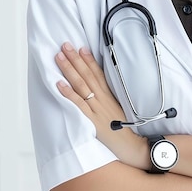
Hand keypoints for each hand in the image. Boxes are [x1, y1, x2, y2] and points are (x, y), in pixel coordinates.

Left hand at [55, 43, 147, 168]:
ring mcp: (97, 108)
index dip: (89, 60)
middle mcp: (103, 99)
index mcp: (110, 95)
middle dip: (75, 59)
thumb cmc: (125, 129)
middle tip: (65, 45)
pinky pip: (78, 104)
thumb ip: (109, 99)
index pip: (98, 73)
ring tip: (59, 57)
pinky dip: (68, 93)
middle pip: (87, 75)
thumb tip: (99, 89)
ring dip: (69, 70)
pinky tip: (59, 83)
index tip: (81, 47)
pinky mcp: (92, 120)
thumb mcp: (120, 109)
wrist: (132, 145)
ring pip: (81, 85)